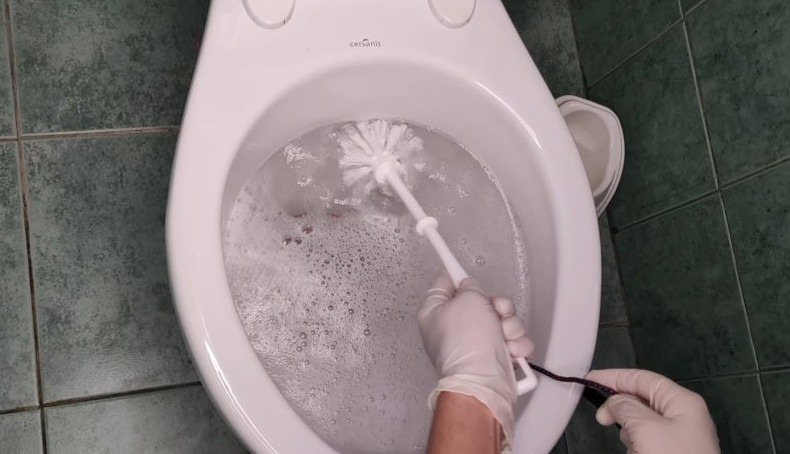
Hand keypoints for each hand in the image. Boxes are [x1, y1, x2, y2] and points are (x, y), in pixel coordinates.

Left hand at [418, 272, 532, 443]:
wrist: (483, 381)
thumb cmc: (468, 338)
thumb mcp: (468, 299)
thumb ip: (470, 286)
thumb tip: (470, 289)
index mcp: (435, 312)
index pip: (444, 283)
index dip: (458, 274)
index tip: (468, 270)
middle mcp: (452, 327)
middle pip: (480, 302)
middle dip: (497, 306)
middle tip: (498, 312)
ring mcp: (474, 343)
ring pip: (501, 320)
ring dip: (510, 326)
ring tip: (505, 337)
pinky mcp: (494, 358)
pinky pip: (511, 341)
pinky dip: (516, 345)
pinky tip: (512, 351)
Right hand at [587, 369, 719, 453]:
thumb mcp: (645, 428)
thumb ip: (625, 408)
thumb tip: (614, 403)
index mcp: (681, 401)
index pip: (642, 378)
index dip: (613, 377)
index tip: (587, 380)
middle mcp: (683, 414)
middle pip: (642, 399)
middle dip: (621, 408)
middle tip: (601, 420)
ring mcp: (680, 436)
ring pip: (643, 422)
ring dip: (629, 431)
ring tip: (629, 446)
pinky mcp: (674, 452)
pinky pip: (649, 440)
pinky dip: (637, 445)